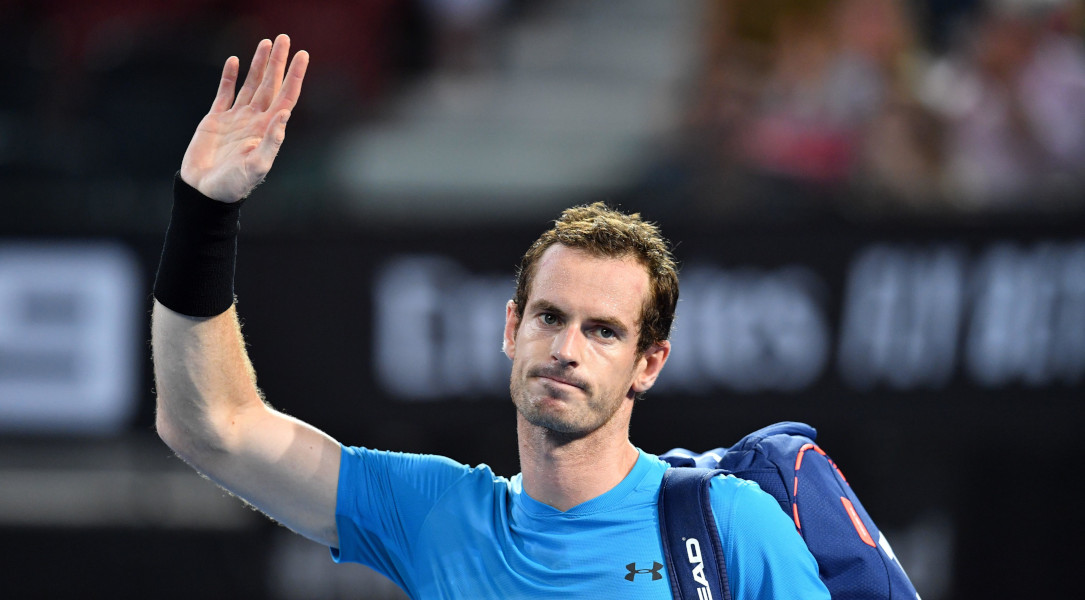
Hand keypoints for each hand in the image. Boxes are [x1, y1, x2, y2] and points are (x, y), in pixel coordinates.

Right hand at [180, 34, 308, 202]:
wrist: (205, 193)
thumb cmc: (234, 185)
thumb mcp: (258, 166)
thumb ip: (272, 141)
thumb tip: (284, 114)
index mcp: (268, 130)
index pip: (286, 97)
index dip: (295, 76)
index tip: (303, 55)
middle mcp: (255, 121)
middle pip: (270, 84)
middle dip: (277, 62)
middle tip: (284, 38)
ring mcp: (236, 119)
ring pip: (251, 85)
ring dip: (258, 64)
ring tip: (265, 42)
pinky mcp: (216, 120)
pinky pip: (225, 93)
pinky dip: (230, 77)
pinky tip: (235, 61)